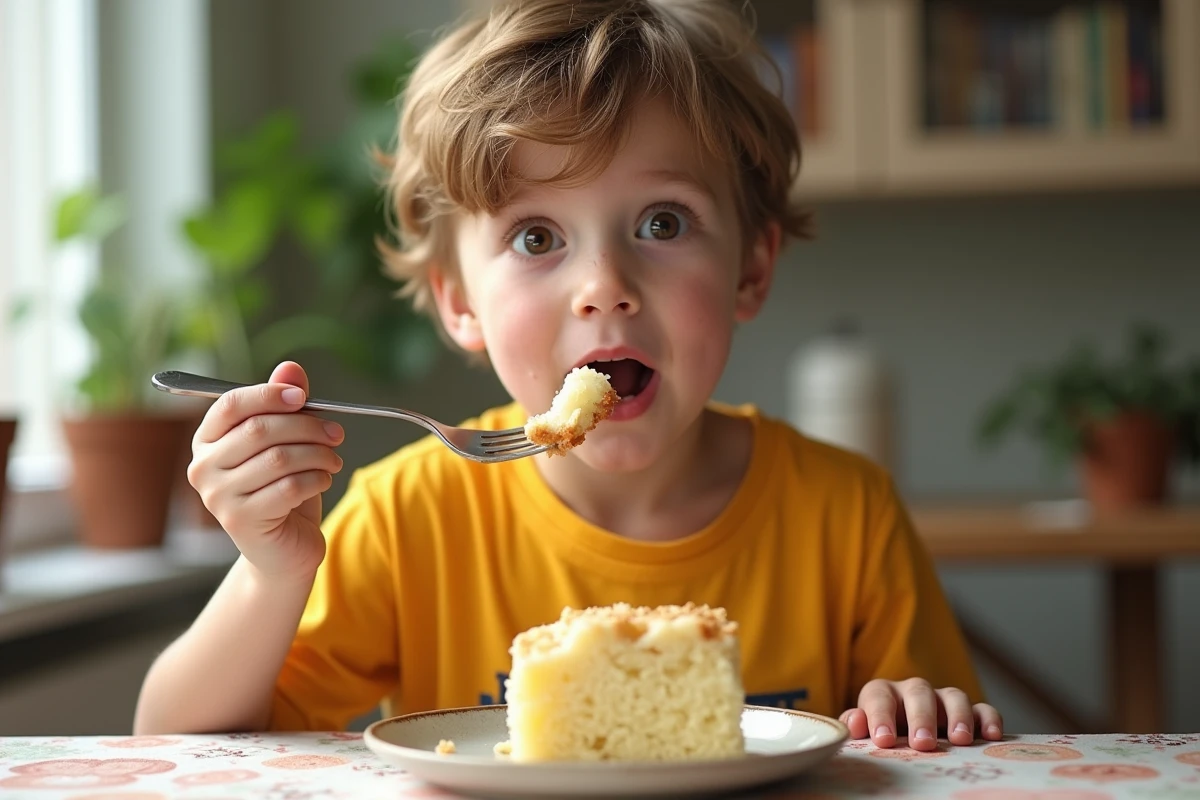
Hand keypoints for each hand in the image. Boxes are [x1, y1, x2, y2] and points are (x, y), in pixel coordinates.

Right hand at [188, 361, 343, 581]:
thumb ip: (286, 405)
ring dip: (318, 454)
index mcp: (208, 440)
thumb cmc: (283, 491)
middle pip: (259, 430)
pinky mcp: (240, 520)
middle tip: (336, 433)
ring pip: (279, 458)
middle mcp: (203, 467)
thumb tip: (291, 368)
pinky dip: (317, 479)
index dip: (268, 394)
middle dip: (307, 426)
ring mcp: (218, 496)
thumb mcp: (288, 443)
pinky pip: (290, 487)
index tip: (302, 397)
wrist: (283, 550)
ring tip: (333, 460)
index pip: (230, 404)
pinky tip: (323, 480)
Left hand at [839, 678, 1002, 749]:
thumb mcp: (865, 733)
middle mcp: (913, 692)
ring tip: (959, 740)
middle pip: (918, 691)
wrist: (904, 739)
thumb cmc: (881, 736)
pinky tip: (992, 736)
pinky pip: (983, 709)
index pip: (878, 696)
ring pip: (953, 695)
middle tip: (923, 744)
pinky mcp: (969, 713)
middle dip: (921, 717)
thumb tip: (855, 723)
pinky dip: (989, 718)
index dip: (880, 716)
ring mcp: (942, 700)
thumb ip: (857, 726)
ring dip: (958, 716)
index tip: (884, 740)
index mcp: (882, 694)